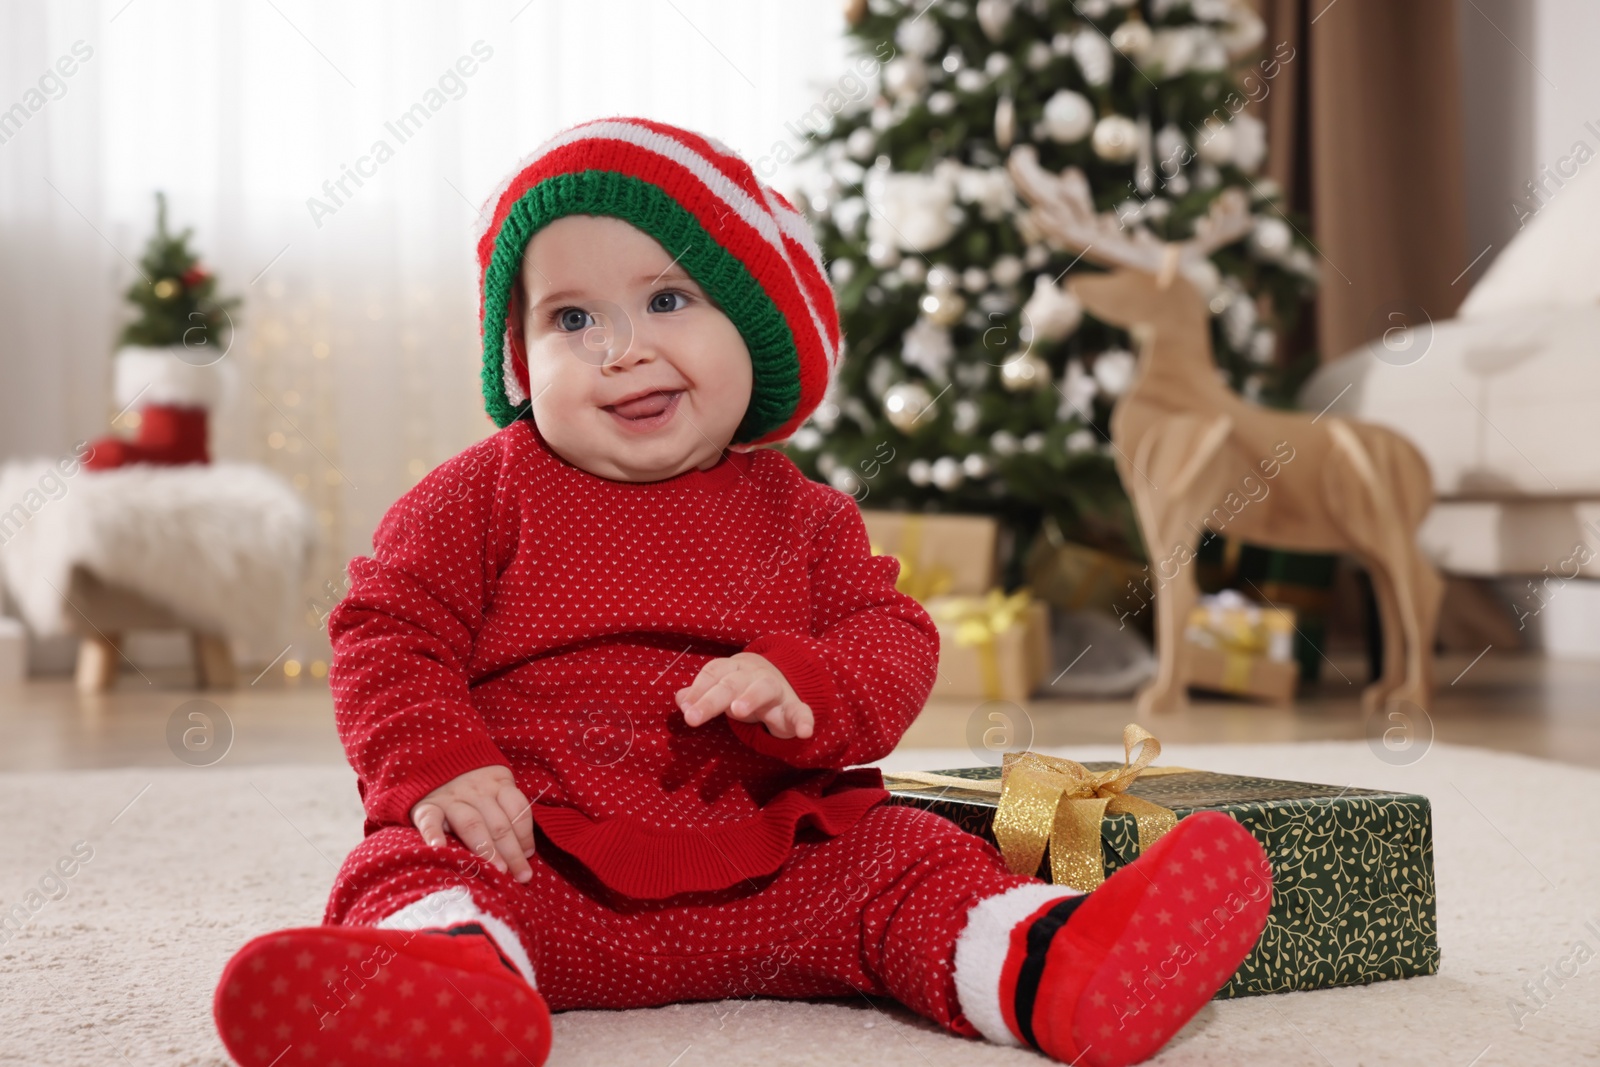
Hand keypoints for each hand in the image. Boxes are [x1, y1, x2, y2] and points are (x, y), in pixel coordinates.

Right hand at [410, 765, 535, 882]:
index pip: (518, 809)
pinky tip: (439, 848)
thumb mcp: (494, 783)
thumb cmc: (470, 781)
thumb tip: (526, 852)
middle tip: (521, 876)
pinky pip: (430, 819)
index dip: (526, 835)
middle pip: (500, 824)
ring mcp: (451, 799)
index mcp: (498, 783)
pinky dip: (433, 833)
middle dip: (513, 852)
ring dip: (486, 849)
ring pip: (472, 824)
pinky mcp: (426, 805)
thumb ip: (508, 811)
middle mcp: (477, 791)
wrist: (432, 757)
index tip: (528, 857)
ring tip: (497, 870)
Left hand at [676, 652, 813, 739]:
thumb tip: (680, 699)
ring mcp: (776, 690)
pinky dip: (804, 721)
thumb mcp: (721, 688)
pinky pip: (801, 712)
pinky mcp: (794, 707)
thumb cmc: (742, 687)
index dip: (697, 690)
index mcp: (732, 670)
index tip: (685, 709)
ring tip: (737, 711)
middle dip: (711, 700)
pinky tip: (804, 733)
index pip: (713, 674)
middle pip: (730, 684)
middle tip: (692, 718)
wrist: (782, 680)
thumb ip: (700, 694)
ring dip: (750, 697)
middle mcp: (752, 675)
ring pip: (763, 689)